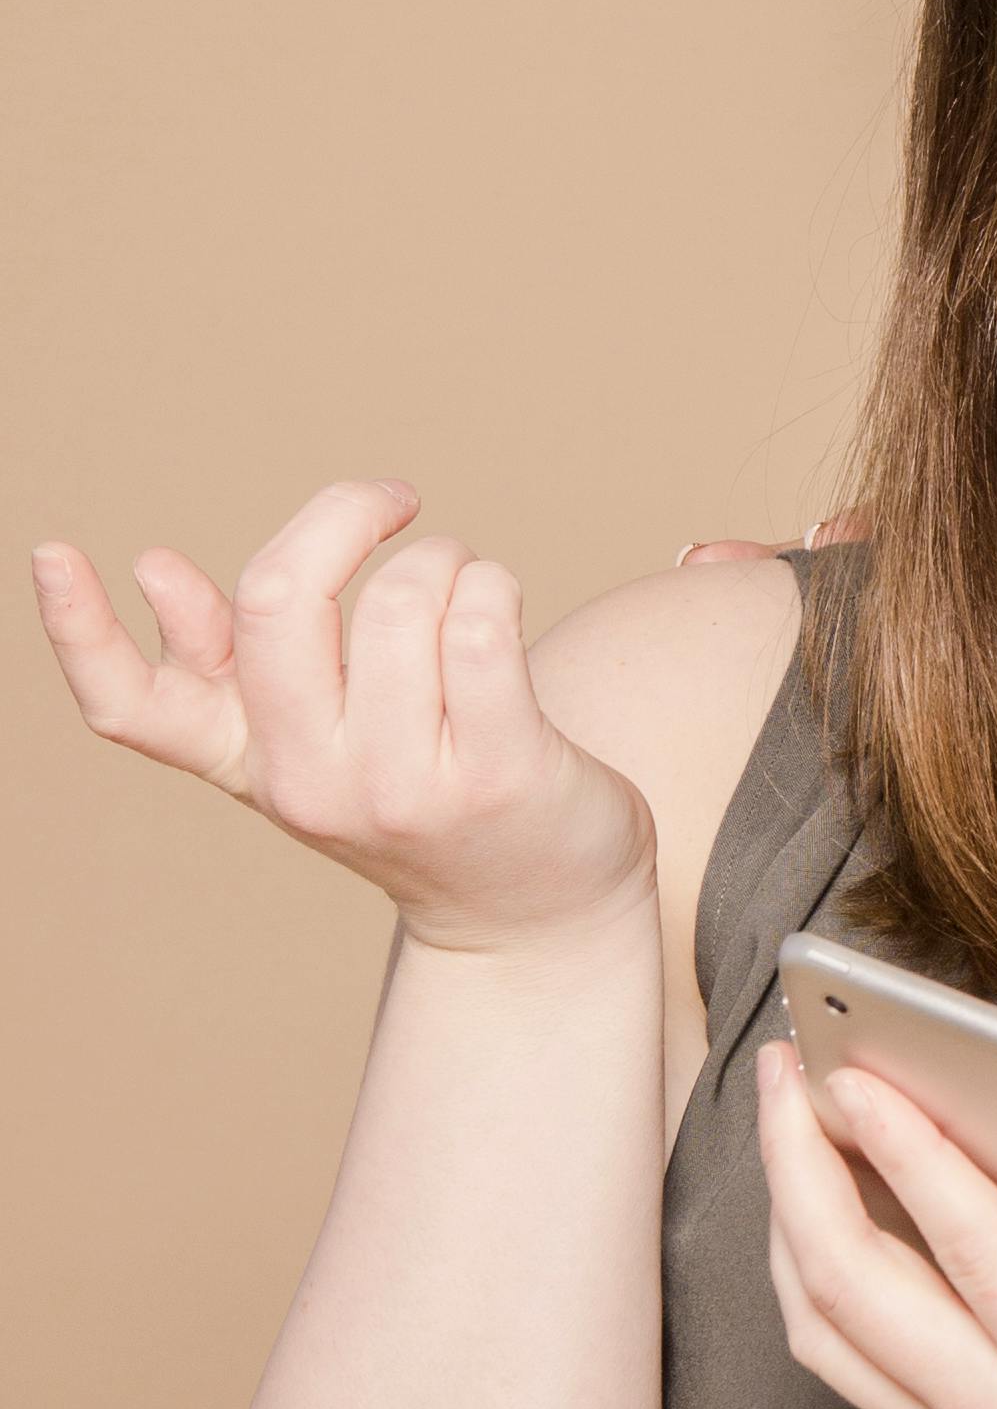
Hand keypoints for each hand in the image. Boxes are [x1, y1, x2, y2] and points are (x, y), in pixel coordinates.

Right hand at [32, 478, 655, 957]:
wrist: (533, 908)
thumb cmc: (421, 788)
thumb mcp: (312, 739)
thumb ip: (237, 661)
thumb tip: (154, 569)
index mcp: (243, 761)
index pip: (131, 708)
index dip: (79, 633)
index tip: (52, 555)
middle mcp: (308, 781)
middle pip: (280, 599)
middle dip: (342, 515)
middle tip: (393, 500)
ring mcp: (400, 785)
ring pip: (401, 596)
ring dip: (447, 557)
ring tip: (468, 584)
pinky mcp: (494, 773)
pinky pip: (479, 625)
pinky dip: (493, 586)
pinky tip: (498, 605)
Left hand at [756, 1041, 996, 1408]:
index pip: (981, 1260)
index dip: (914, 1160)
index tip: (863, 1078)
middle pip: (856, 1282)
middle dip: (799, 1166)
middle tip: (779, 1067)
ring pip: (830, 1332)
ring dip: (790, 1227)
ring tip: (781, 1135)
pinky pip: (856, 1375)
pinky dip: (818, 1298)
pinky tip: (830, 1247)